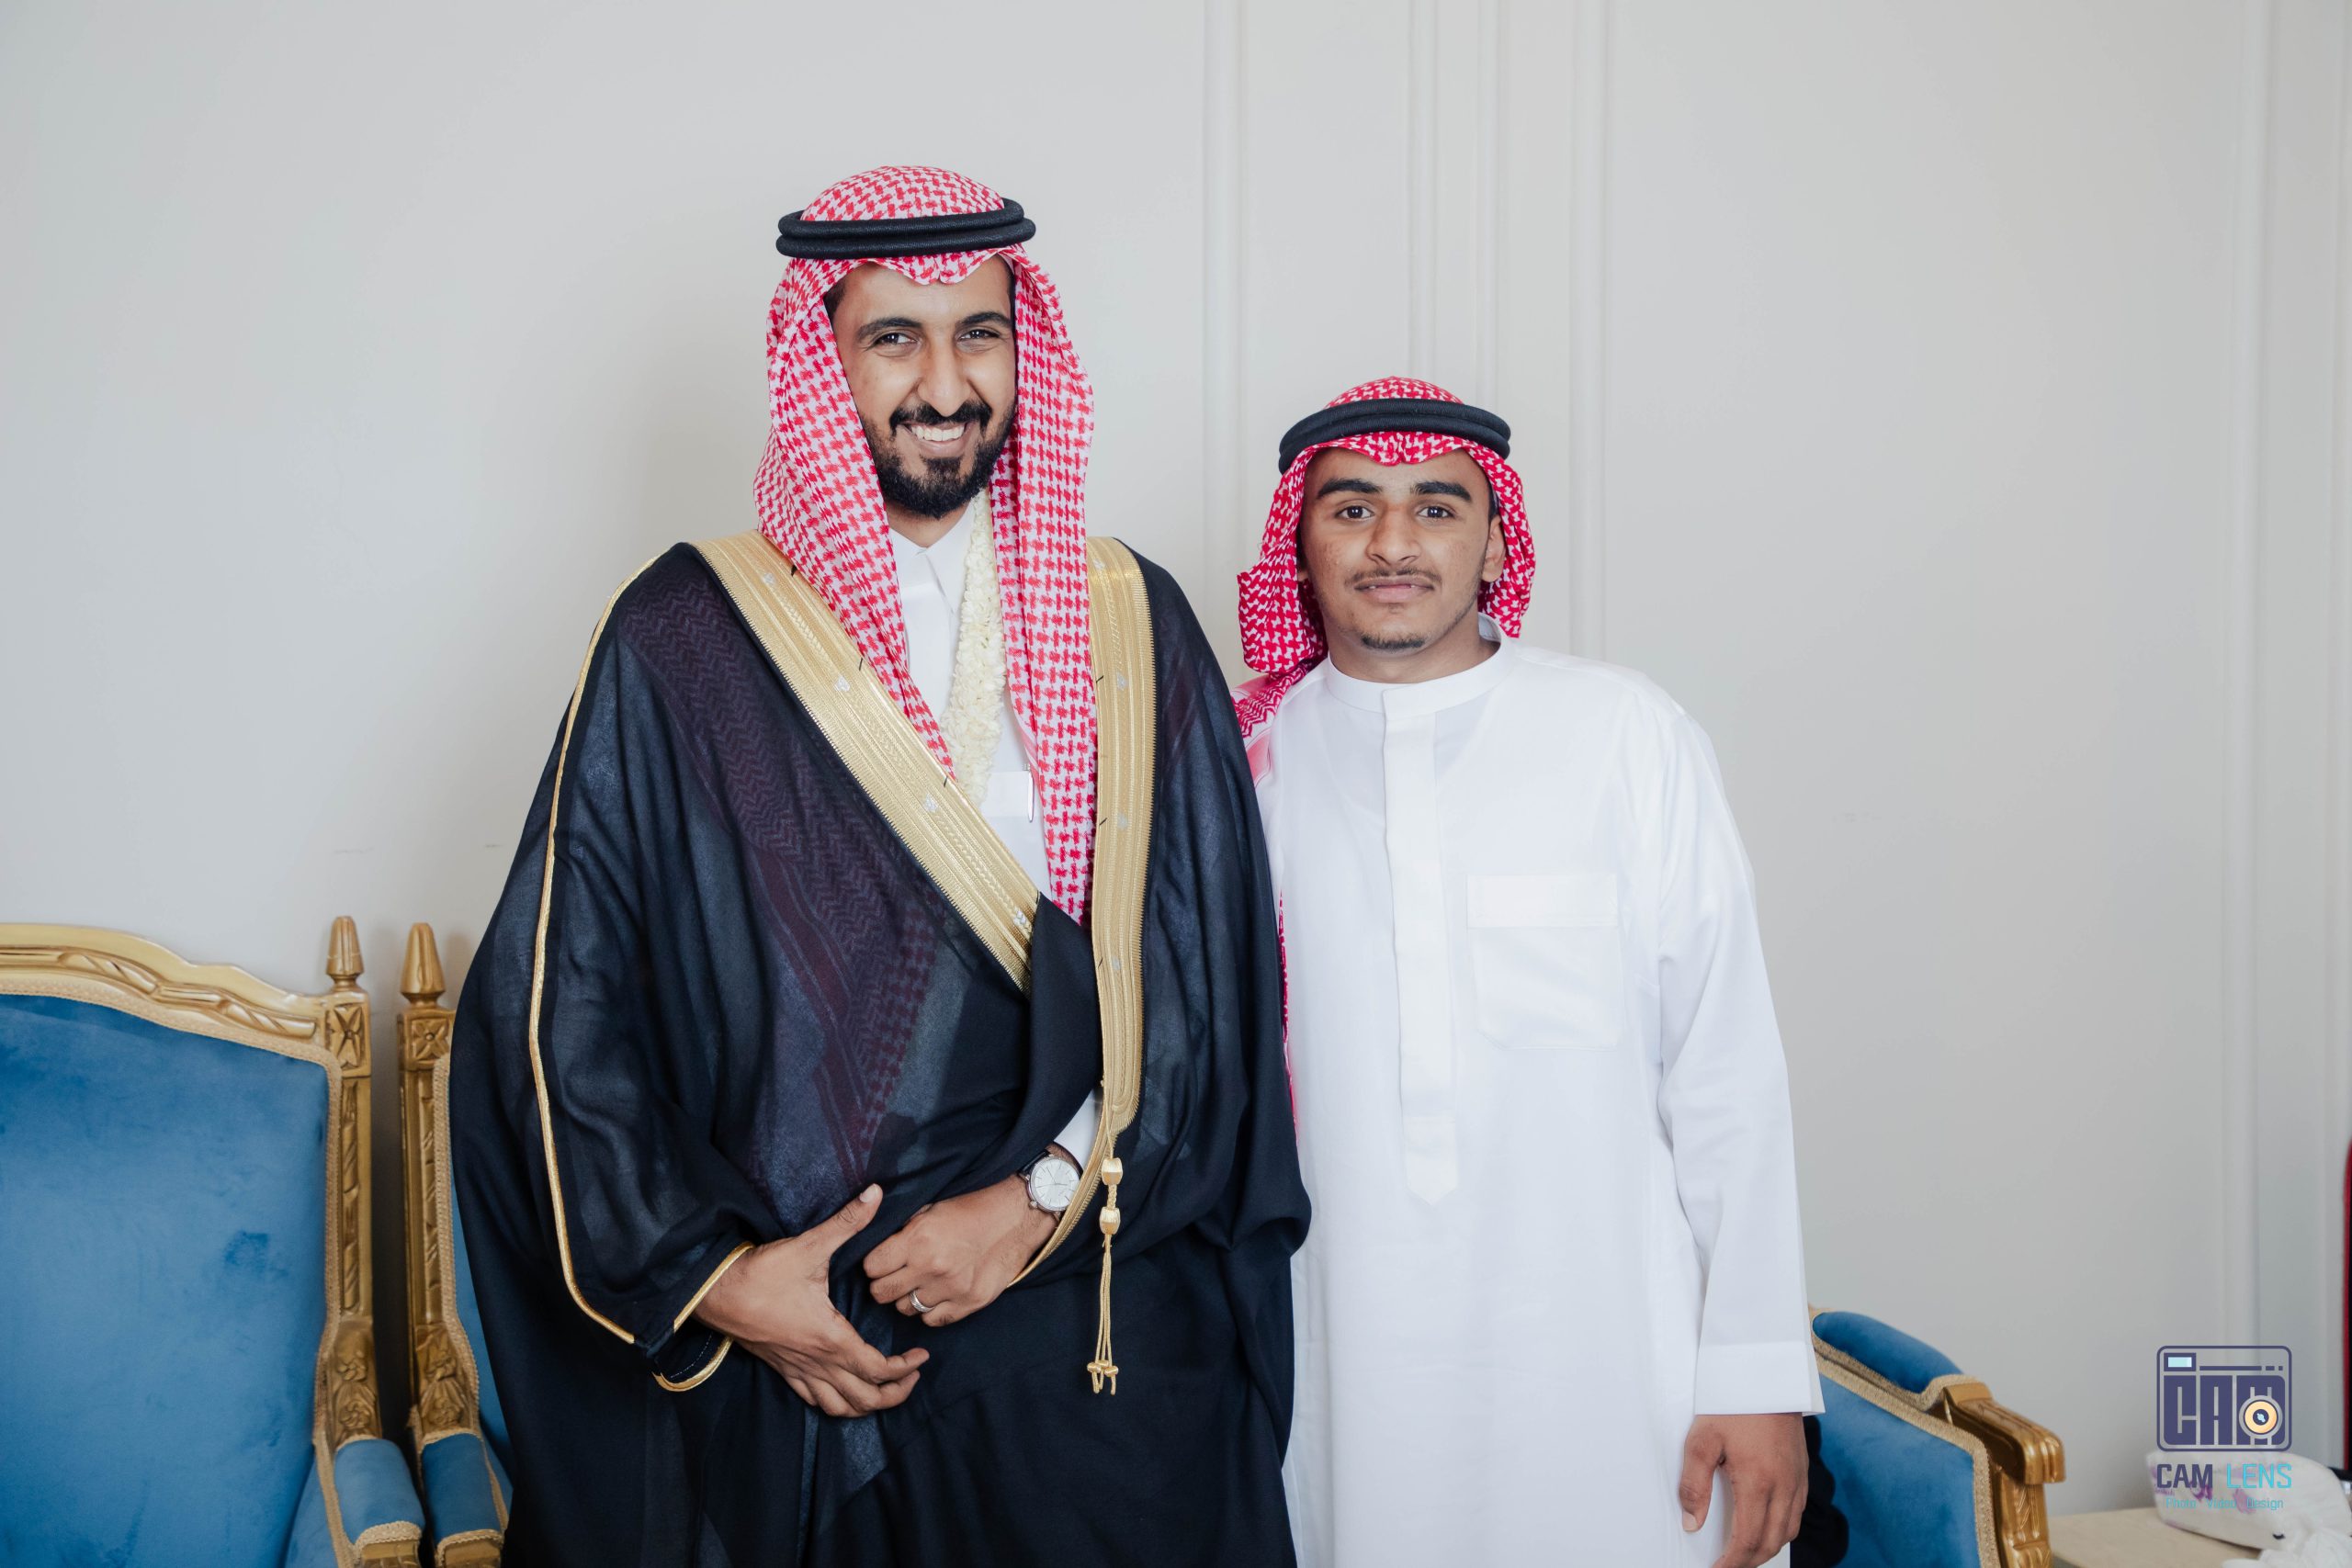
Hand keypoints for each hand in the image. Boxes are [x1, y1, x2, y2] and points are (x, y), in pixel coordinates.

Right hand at [694, 1184, 927, 1417]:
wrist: (714, 1294)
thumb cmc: (762, 1274)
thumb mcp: (808, 1247)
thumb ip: (846, 1222)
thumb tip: (876, 1193)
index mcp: (830, 1338)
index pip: (877, 1370)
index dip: (905, 1368)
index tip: (922, 1355)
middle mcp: (817, 1362)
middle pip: (864, 1399)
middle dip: (894, 1394)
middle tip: (913, 1376)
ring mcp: (798, 1370)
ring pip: (839, 1408)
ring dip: (867, 1405)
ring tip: (886, 1389)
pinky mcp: (783, 1370)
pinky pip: (814, 1401)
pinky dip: (837, 1403)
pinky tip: (845, 1389)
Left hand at [862, 1167, 1057, 1325]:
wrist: (1014, 1219)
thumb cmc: (969, 1211)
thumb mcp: (930, 1210)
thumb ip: (902, 1232)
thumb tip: (875, 1248)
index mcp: (918, 1239)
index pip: (871, 1267)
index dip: (873, 1264)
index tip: (880, 1261)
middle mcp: (931, 1266)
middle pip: (882, 1293)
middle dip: (883, 1284)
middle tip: (894, 1276)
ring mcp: (951, 1288)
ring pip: (905, 1309)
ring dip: (907, 1298)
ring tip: (918, 1283)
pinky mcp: (969, 1303)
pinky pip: (932, 1320)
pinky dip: (930, 1310)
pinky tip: (936, 1294)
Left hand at [1679, 1412, 1806, 1567]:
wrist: (1765, 1373)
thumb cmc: (1731, 1403)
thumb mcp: (1702, 1440)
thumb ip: (1694, 1485)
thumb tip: (1692, 1523)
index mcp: (1758, 1481)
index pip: (1748, 1540)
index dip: (1732, 1563)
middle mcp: (1784, 1486)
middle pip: (1771, 1543)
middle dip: (1749, 1562)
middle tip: (1727, 1566)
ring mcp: (1797, 1479)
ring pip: (1788, 1531)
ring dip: (1767, 1549)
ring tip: (1744, 1554)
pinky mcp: (1802, 1470)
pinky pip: (1797, 1513)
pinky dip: (1782, 1530)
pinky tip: (1766, 1528)